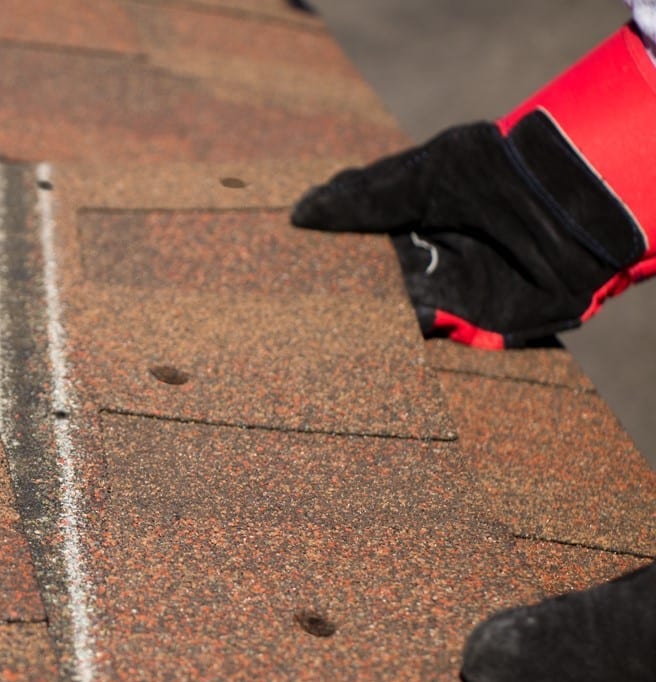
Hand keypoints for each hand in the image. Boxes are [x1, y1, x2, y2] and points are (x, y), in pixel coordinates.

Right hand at [291, 112, 643, 348]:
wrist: (569, 208)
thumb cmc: (498, 174)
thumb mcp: (421, 175)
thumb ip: (361, 198)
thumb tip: (299, 214)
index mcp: (410, 211)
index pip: (352, 231)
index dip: (320, 239)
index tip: (280, 249)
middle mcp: (423, 250)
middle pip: (361, 274)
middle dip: (327, 285)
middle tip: (280, 297)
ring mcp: (441, 288)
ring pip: (381, 307)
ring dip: (348, 316)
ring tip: (299, 324)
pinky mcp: (463, 321)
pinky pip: (414, 335)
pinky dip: (385, 339)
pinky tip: (345, 339)